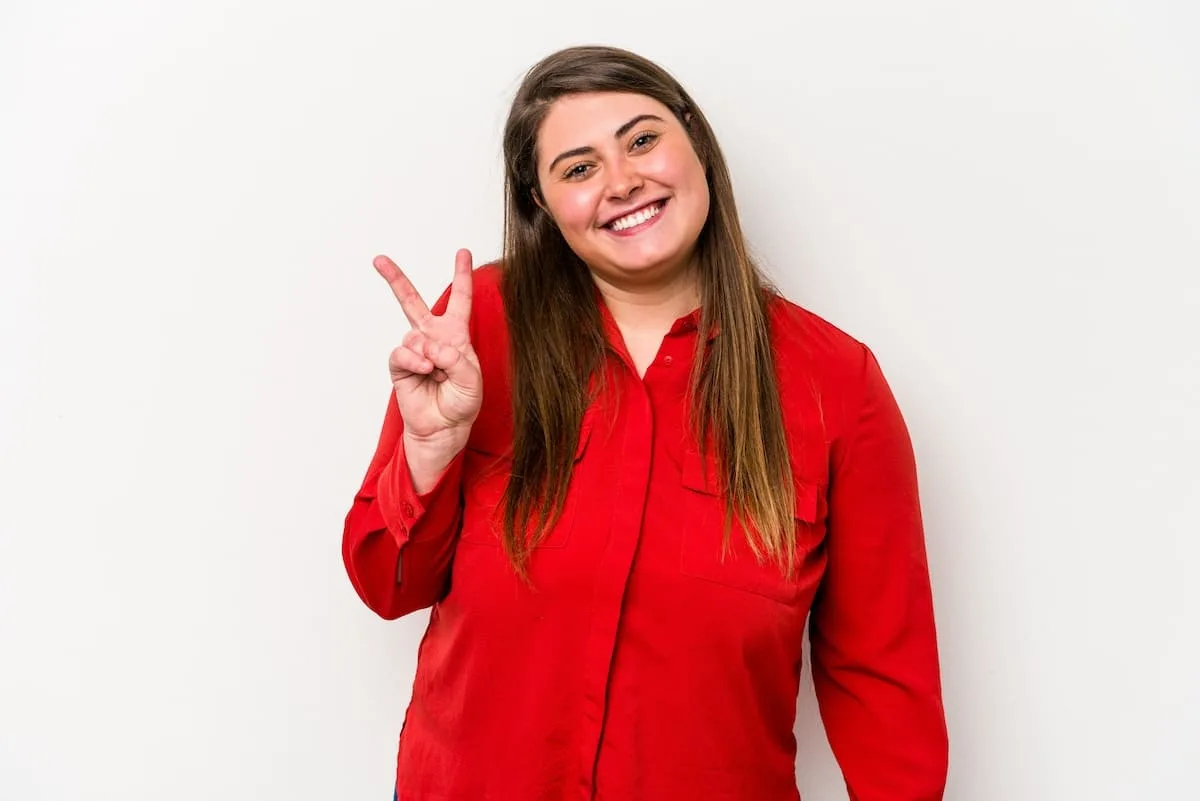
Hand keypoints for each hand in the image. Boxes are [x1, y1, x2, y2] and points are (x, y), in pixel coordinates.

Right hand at [373, 249, 481, 445]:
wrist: (443, 427)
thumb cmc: (461, 403)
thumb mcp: (472, 379)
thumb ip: (456, 359)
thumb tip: (431, 347)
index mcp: (455, 335)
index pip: (459, 300)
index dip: (461, 276)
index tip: (462, 252)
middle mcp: (432, 338)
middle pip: (412, 302)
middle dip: (395, 280)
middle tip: (379, 260)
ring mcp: (414, 351)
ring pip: (413, 335)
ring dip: (427, 352)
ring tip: (435, 371)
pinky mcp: (400, 366)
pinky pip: (402, 352)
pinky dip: (414, 359)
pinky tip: (424, 369)